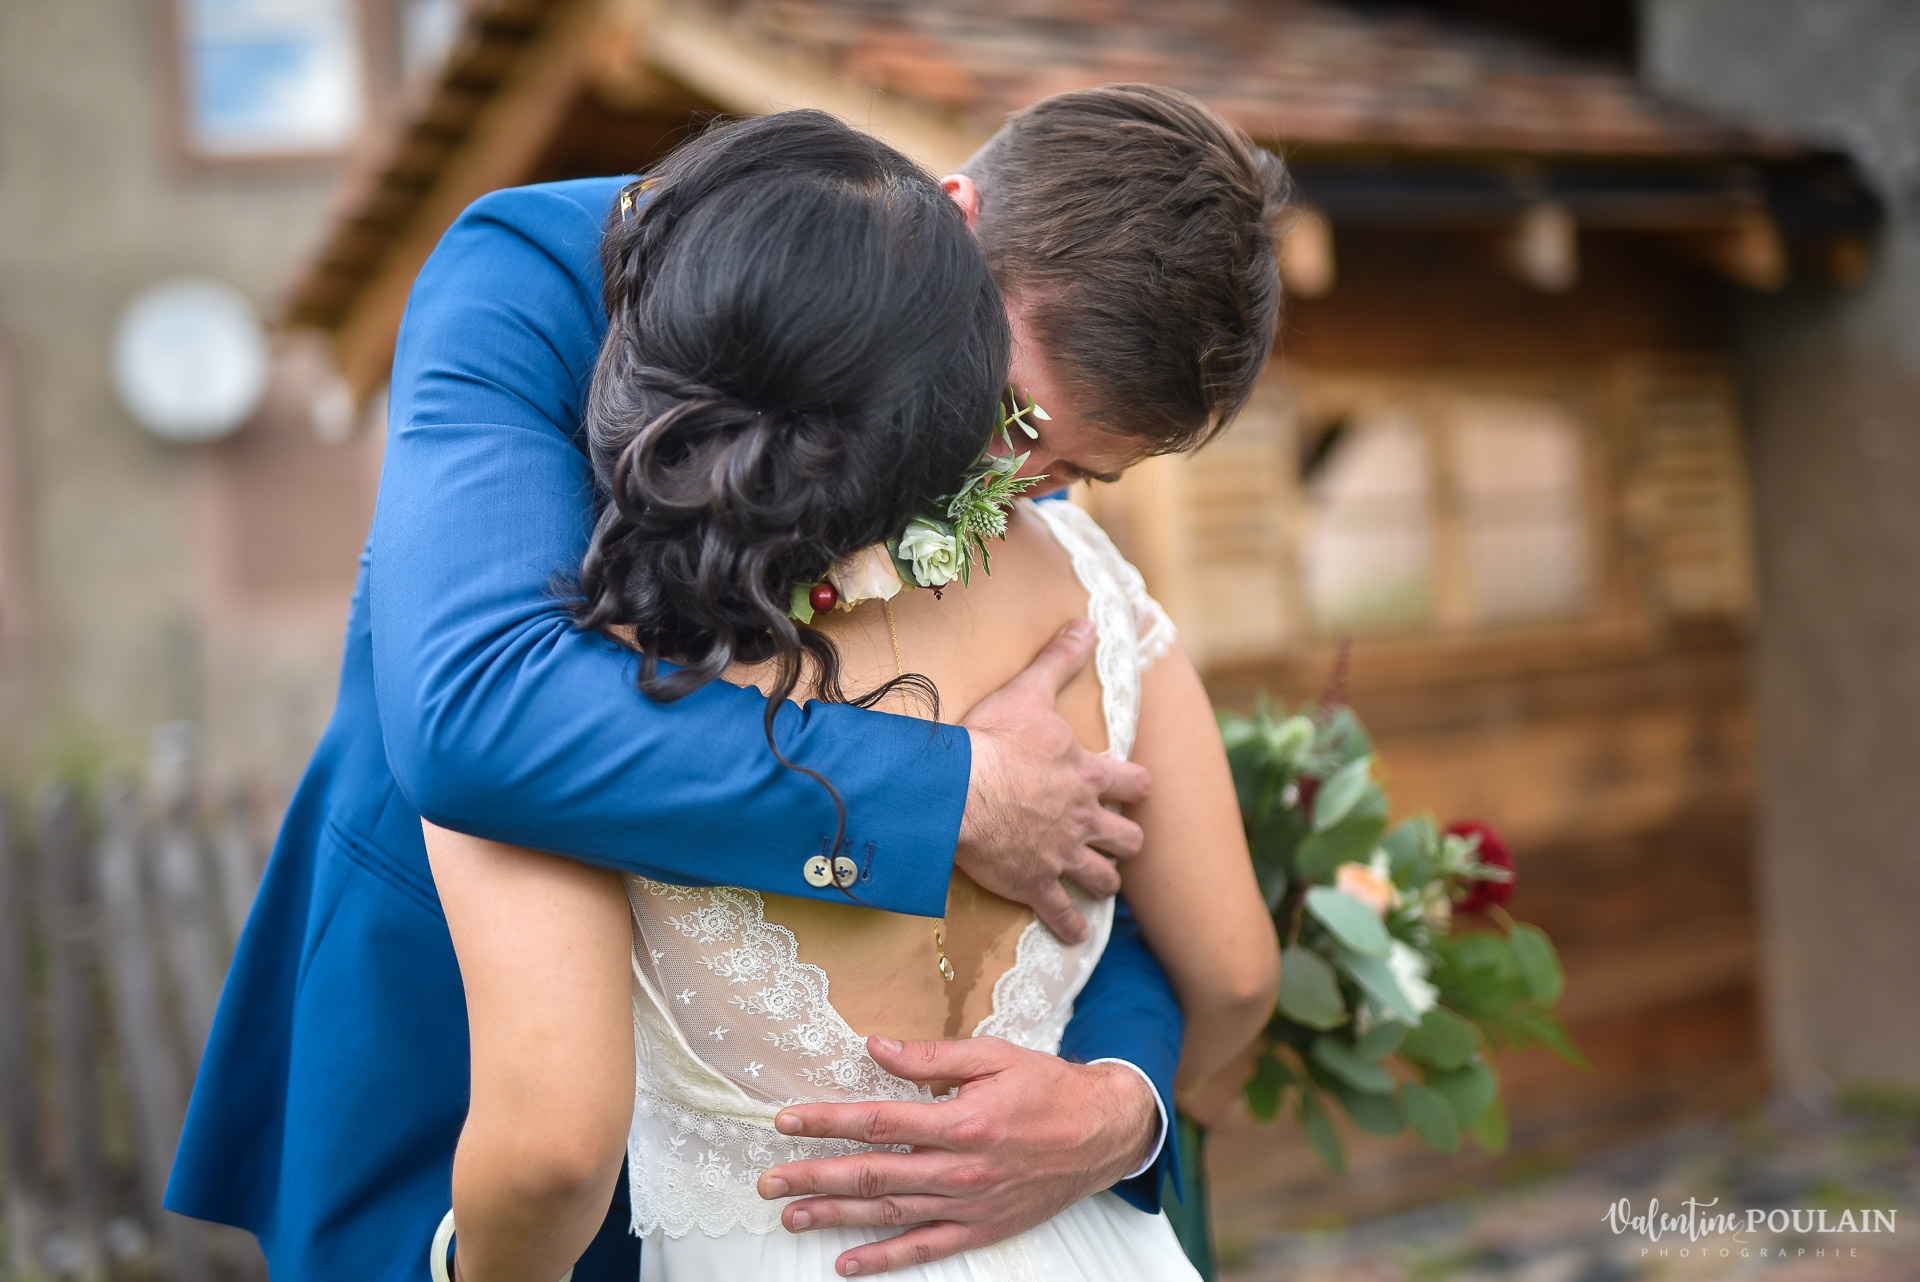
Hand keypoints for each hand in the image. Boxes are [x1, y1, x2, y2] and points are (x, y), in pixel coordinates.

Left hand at [756, 1036, 1159, 1276]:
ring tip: (789, 1216)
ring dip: (835, 1215)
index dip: (827, 1121)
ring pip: (889, 1213)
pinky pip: (924, 1249)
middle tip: (768, 1180)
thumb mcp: (993, 1056)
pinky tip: (846, 1264)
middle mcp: (960, 1169)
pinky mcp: (981, 1229)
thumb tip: (874, 1047)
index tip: (786, 1121)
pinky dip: (883, 1260)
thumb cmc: (1047, 1087)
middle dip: (814, 1176)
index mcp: (962, 1121)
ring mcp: (969, 1205)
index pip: (878, 1122)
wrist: (1104, 1133)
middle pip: (872, 1174)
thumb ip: (931, 1056)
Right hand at [958, 620, 1150, 942]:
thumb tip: (1087, 622)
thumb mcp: (1029, 691)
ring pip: (1105, 880)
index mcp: (1088, 774)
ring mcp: (1063, 856)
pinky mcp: (1036, 885)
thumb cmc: (991, 739)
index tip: (1138, 789)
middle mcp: (1085, 819)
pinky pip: (1062, 916)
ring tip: (1100, 885)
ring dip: (1105, 882)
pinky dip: (1069, 927)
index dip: (1138, 786)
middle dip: (1126, 841)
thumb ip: (1060, 659)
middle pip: (1129, 838)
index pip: (1134, 782)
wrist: (957, 789)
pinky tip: (1073, 936)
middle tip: (1119, 842)